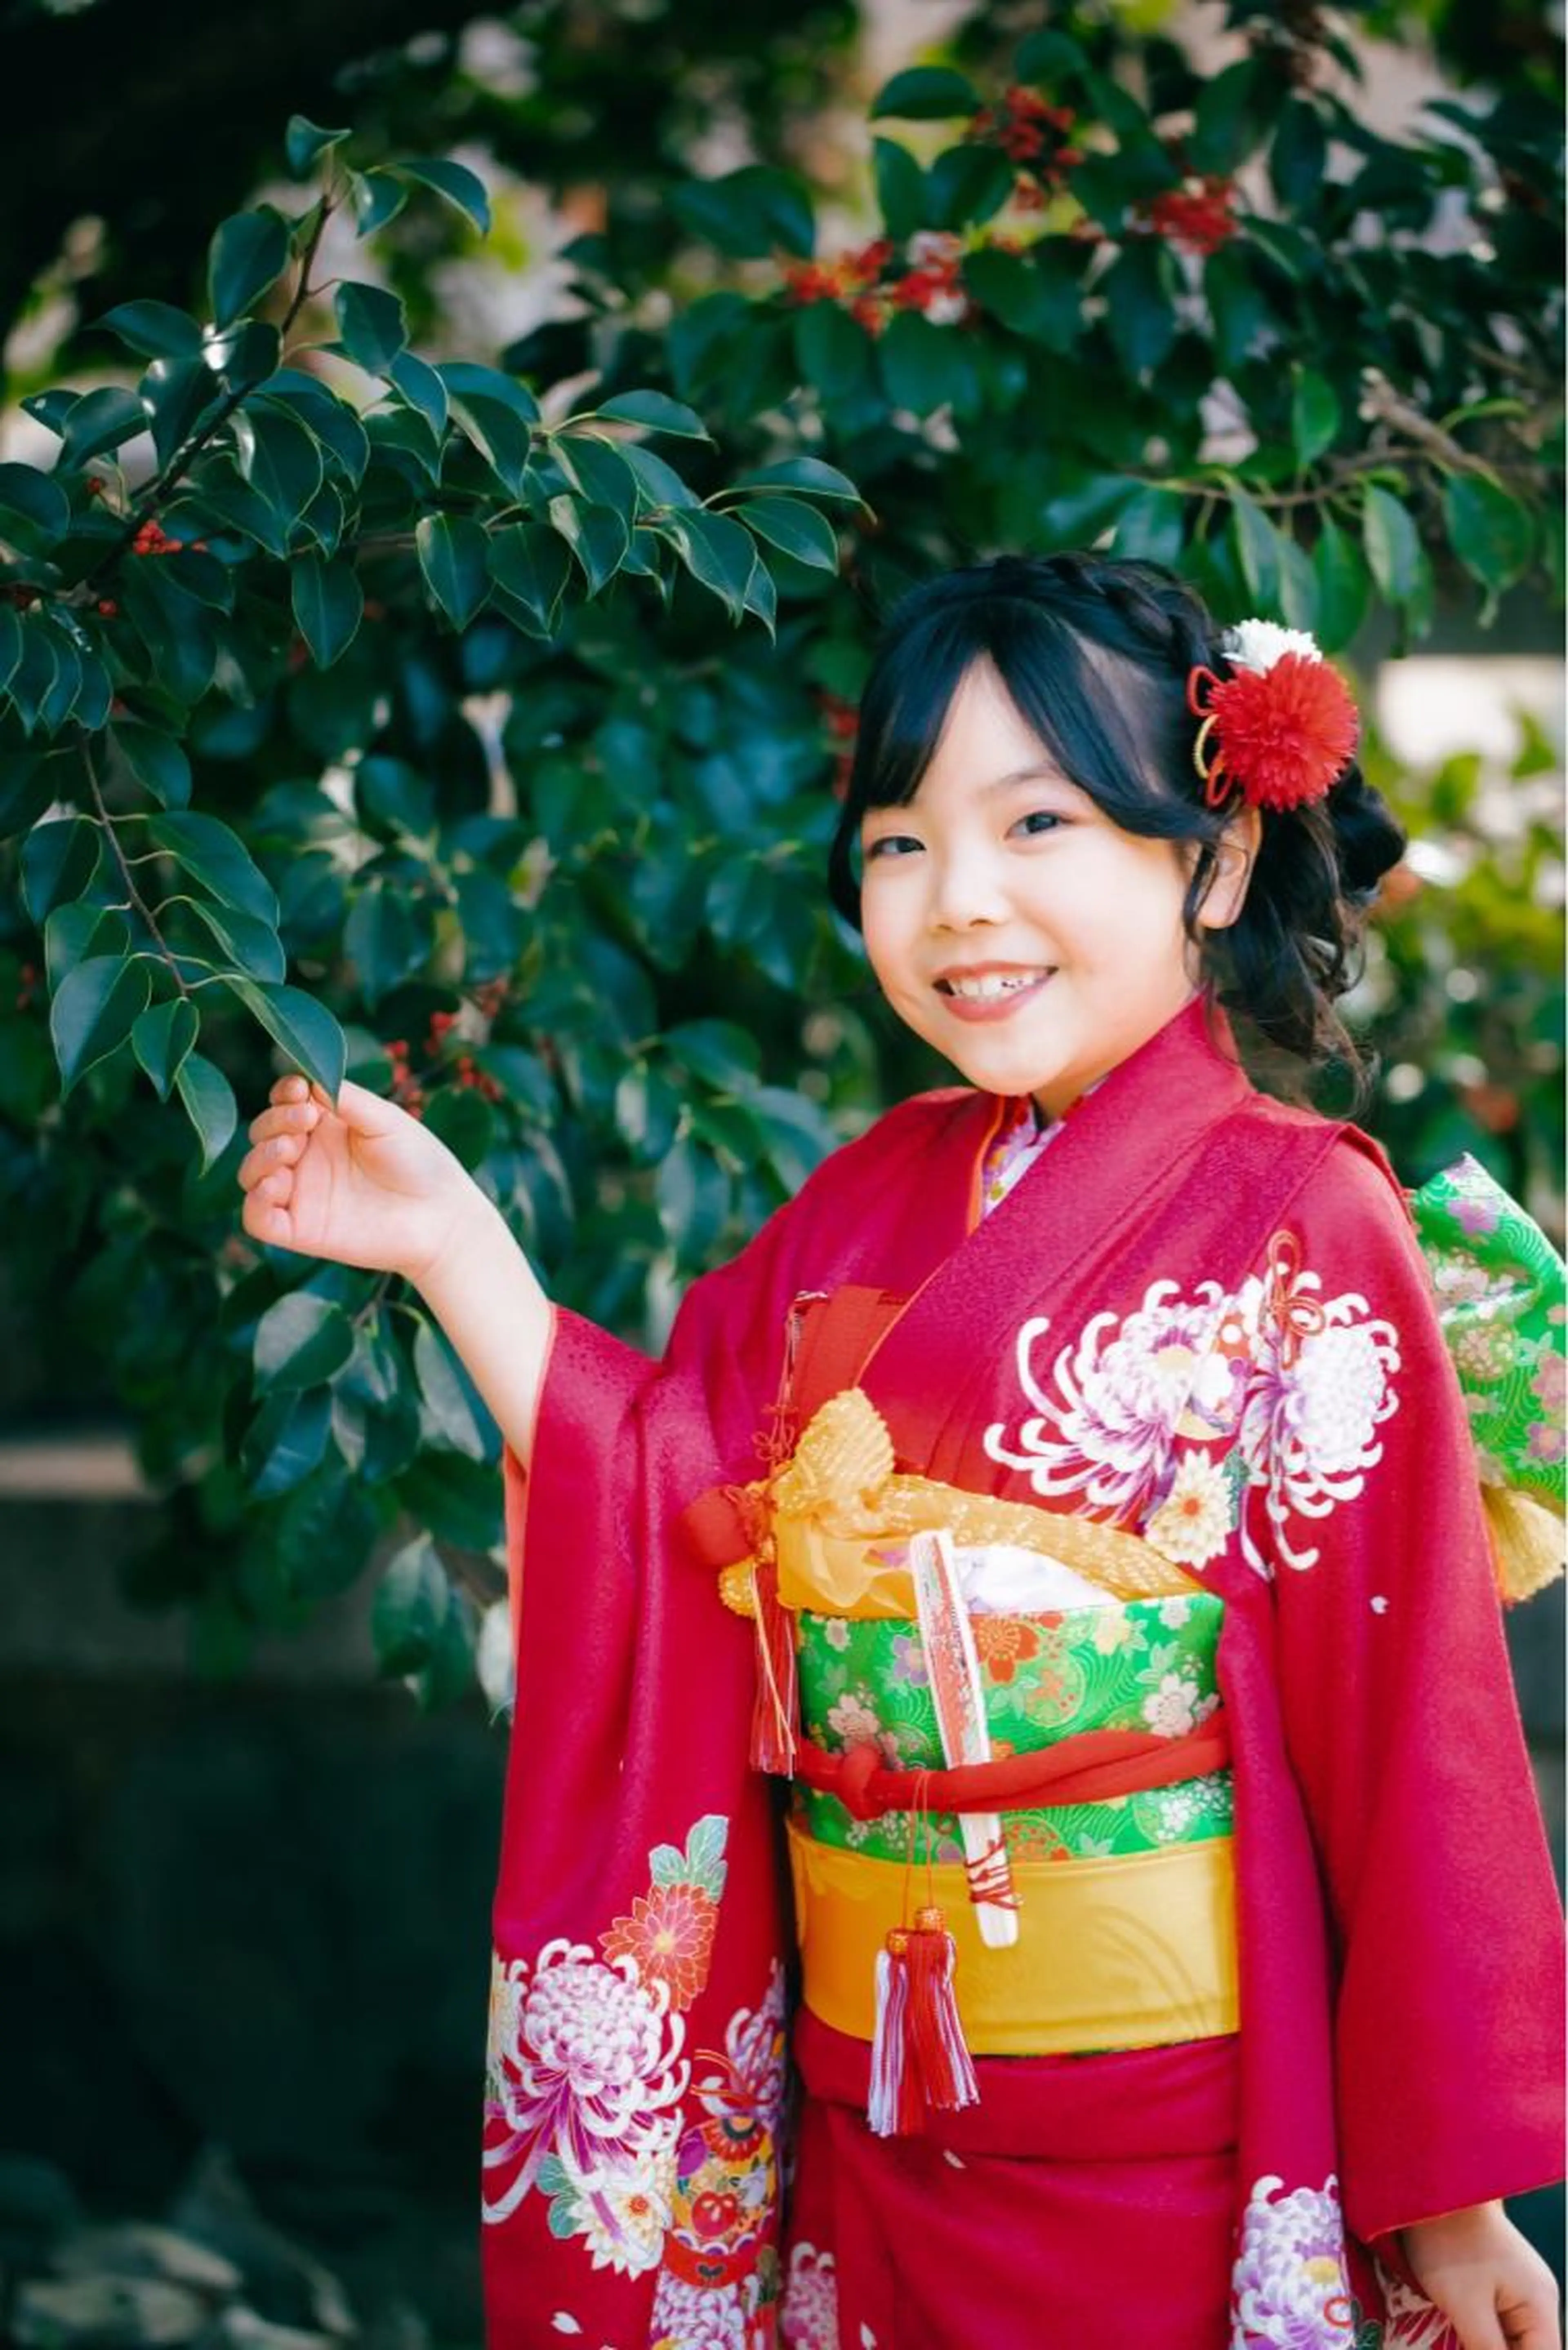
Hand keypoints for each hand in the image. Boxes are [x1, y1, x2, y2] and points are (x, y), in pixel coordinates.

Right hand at [238, 1073, 479, 1285]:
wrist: (441, 1217)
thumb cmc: (419, 1163)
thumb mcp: (385, 1120)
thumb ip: (347, 1099)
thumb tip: (308, 1079)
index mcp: (325, 1125)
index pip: (284, 1103)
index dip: (284, 1093)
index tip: (300, 1091)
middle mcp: (307, 1157)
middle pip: (263, 1133)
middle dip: (274, 1122)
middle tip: (305, 1121)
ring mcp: (301, 1193)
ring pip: (251, 1173)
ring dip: (260, 1157)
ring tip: (290, 1149)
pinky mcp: (300, 1230)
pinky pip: (257, 1219)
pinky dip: (255, 1202)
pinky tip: (276, 1185)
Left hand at [1402, 2202, 1561, 2349]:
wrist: (1435, 2188)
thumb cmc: (1450, 2244)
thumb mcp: (1466, 2308)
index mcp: (1541, 2307)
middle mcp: (1539, 2300)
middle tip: (1461, 2346)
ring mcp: (1520, 2290)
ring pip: (1513, 2341)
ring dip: (1488, 2347)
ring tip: (1457, 2341)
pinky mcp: (1499, 2283)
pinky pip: (1499, 2324)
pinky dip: (1483, 2337)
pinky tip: (1460, 2339)